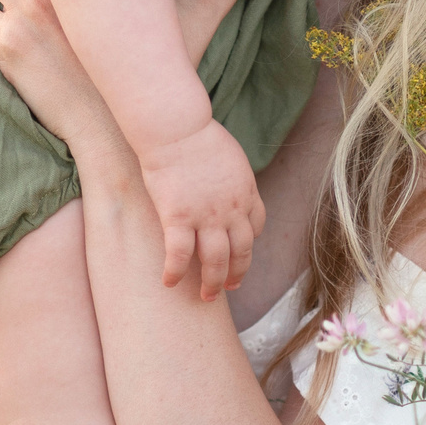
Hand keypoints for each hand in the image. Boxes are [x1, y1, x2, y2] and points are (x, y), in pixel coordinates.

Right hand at [135, 121, 263, 298]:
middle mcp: (232, 210)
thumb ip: (232, 174)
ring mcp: (207, 216)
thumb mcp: (230, 155)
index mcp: (247, 191)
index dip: (249, 241)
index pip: (256, 225)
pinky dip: (175, 272)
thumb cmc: (197, 134)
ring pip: (217, 261)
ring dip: (213, 283)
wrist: (178, 128)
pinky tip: (168, 282)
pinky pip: (180, 255)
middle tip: (230, 287)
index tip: (241, 251)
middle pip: (242, 251)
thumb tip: (225, 182)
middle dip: (237, 273)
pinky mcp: (179, 218)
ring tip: (207, 296)